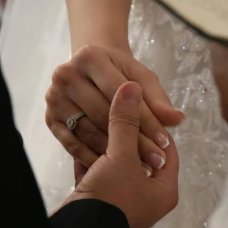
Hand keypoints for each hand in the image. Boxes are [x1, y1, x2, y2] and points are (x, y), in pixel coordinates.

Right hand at [46, 44, 183, 173]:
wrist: (91, 70)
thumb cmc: (122, 74)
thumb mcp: (142, 80)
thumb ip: (157, 101)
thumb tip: (177, 119)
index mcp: (90, 57)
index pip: (123, 95)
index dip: (145, 119)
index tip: (165, 141)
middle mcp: (65, 74)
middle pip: (104, 115)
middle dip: (133, 141)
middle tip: (155, 162)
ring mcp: (54, 98)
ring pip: (89, 131)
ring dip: (115, 154)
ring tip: (141, 170)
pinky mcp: (50, 119)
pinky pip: (73, 144)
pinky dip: (94, 158)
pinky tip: (116, 170)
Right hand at [65, 82, 178, 227]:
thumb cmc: (109, 200)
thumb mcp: (120, 158)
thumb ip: (125, 123)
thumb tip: (132, 88)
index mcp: (164, 190)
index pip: (166, 147)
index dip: (152, 123)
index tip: (138, 102)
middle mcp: (147, 198)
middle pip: (140, 155)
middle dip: (125, 132)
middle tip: (115, 107)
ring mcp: (123, 202)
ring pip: (116, 165)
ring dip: (104, 144)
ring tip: (94, 119)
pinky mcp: (99, 204)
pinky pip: (97, 175)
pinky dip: (89, 160)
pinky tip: (79, 141)